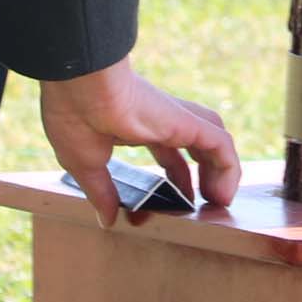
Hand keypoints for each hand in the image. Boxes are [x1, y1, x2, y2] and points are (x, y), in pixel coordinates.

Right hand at [38, 58, 240, 227]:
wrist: (79, 83)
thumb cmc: (72, 114)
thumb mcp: (85, 163)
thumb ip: (100, 191)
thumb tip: (106, 218)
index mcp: (137, 125)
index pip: (167, 151)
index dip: (176, 176)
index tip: (177, 200)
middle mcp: (160, 119)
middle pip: (195, 144)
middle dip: (204, 173)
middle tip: (206, 202)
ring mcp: (174, 119)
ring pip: (214, 140)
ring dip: (221, 170)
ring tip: (220, 200)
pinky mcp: (184, 122)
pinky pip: (221, 144)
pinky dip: (228, 167)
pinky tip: (225, 192)